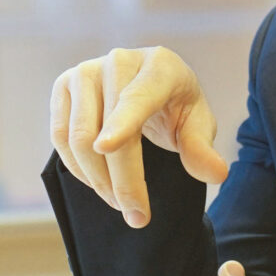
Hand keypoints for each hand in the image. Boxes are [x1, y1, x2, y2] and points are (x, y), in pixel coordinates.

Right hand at [50, 46, 226, 227]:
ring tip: (119, 202)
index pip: (138, 97)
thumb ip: (201, 148)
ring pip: (78, 137)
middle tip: (136, 215)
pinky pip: (60, 136)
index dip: (122, 122)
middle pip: (106, 128)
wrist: (147, 83)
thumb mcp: (196, 124)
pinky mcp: (63, 86)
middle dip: (120, 179)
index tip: (106, 146)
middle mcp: (118, 61)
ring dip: (97, 179)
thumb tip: (216, 174)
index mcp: (159, 65)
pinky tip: (98, 183)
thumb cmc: (175, 104)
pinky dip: (77, 167)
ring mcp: (85, 71)